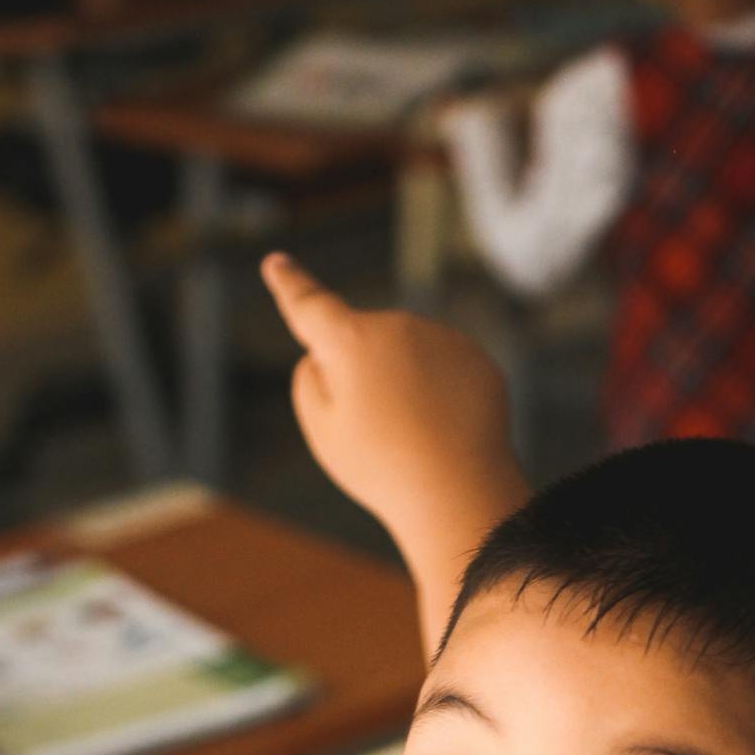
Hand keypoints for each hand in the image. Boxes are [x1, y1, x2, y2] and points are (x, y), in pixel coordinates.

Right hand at [261, 252, 529, 660]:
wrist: (460, 492)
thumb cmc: (382, 466)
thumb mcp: (323, 429)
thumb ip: (312, 378)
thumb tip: (325, 353)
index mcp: (351, 340)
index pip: (310, 305)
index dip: (290, 285)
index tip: (276, 262)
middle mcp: (398, 326)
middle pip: (365, 343)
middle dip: (363, 375)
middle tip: (375, 431)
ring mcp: (442, 339)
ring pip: (408, 356)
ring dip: (404, 386)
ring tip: (413, 437)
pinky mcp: (477, 360)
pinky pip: (445, 371)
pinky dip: (440, 396)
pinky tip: (444, 433)